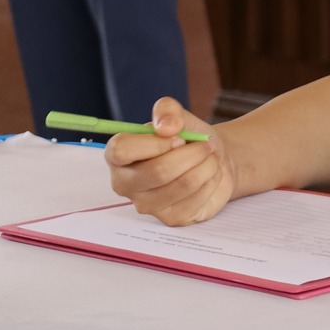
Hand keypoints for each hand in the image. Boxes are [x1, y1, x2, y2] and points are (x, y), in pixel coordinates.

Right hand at [104, 99, 234, 226]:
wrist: (210, 158)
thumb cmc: (186, 138)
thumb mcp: (177, 115)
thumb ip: (167, 110)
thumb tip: (166, 127)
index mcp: (117, 155)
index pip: (122, 150)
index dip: (155, 143)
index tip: (178, 137)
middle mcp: (125, 183)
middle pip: (158, 171)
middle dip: (192, 153)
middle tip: (206, 145)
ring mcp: (146, 205)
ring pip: (183, 184)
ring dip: (206, 165)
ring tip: (209, 157)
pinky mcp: (170, 218)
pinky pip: (197, 198)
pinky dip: (212, 180)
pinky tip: (210, 175)